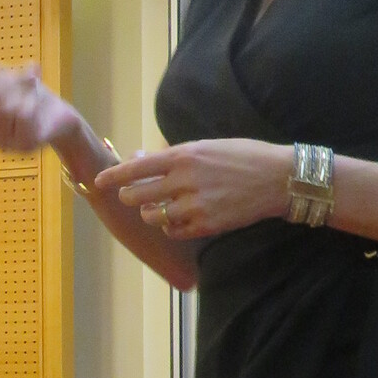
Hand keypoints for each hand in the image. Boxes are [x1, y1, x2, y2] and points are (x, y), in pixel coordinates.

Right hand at [0, 50, 74, 154]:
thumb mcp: (5, 80)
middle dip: (8, 82)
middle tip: (21, 76)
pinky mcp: (25, 145)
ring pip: (7, 107)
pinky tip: (38, 103)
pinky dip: (33, 101)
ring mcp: (6, 143)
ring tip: (33, 93)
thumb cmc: (30, 98)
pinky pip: (24, 115)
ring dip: (24, 92)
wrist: (60, 118)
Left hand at [95, 139, 291, 239]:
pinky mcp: (207, 224)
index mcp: (184, 155)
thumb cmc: (243, 157)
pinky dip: (171, 227)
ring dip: (151, 214)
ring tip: (158, 209)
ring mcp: (196, 204)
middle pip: (139, 195)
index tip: (99, 181)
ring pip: (154, 216)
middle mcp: (186, 179)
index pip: (137, 167)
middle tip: (132, 198)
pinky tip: (177, 220)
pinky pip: (174, 231)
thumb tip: (139, 158)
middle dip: (131, 198)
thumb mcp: (206, 147)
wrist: (278, 178)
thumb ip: (172, 155)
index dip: (114, 176)